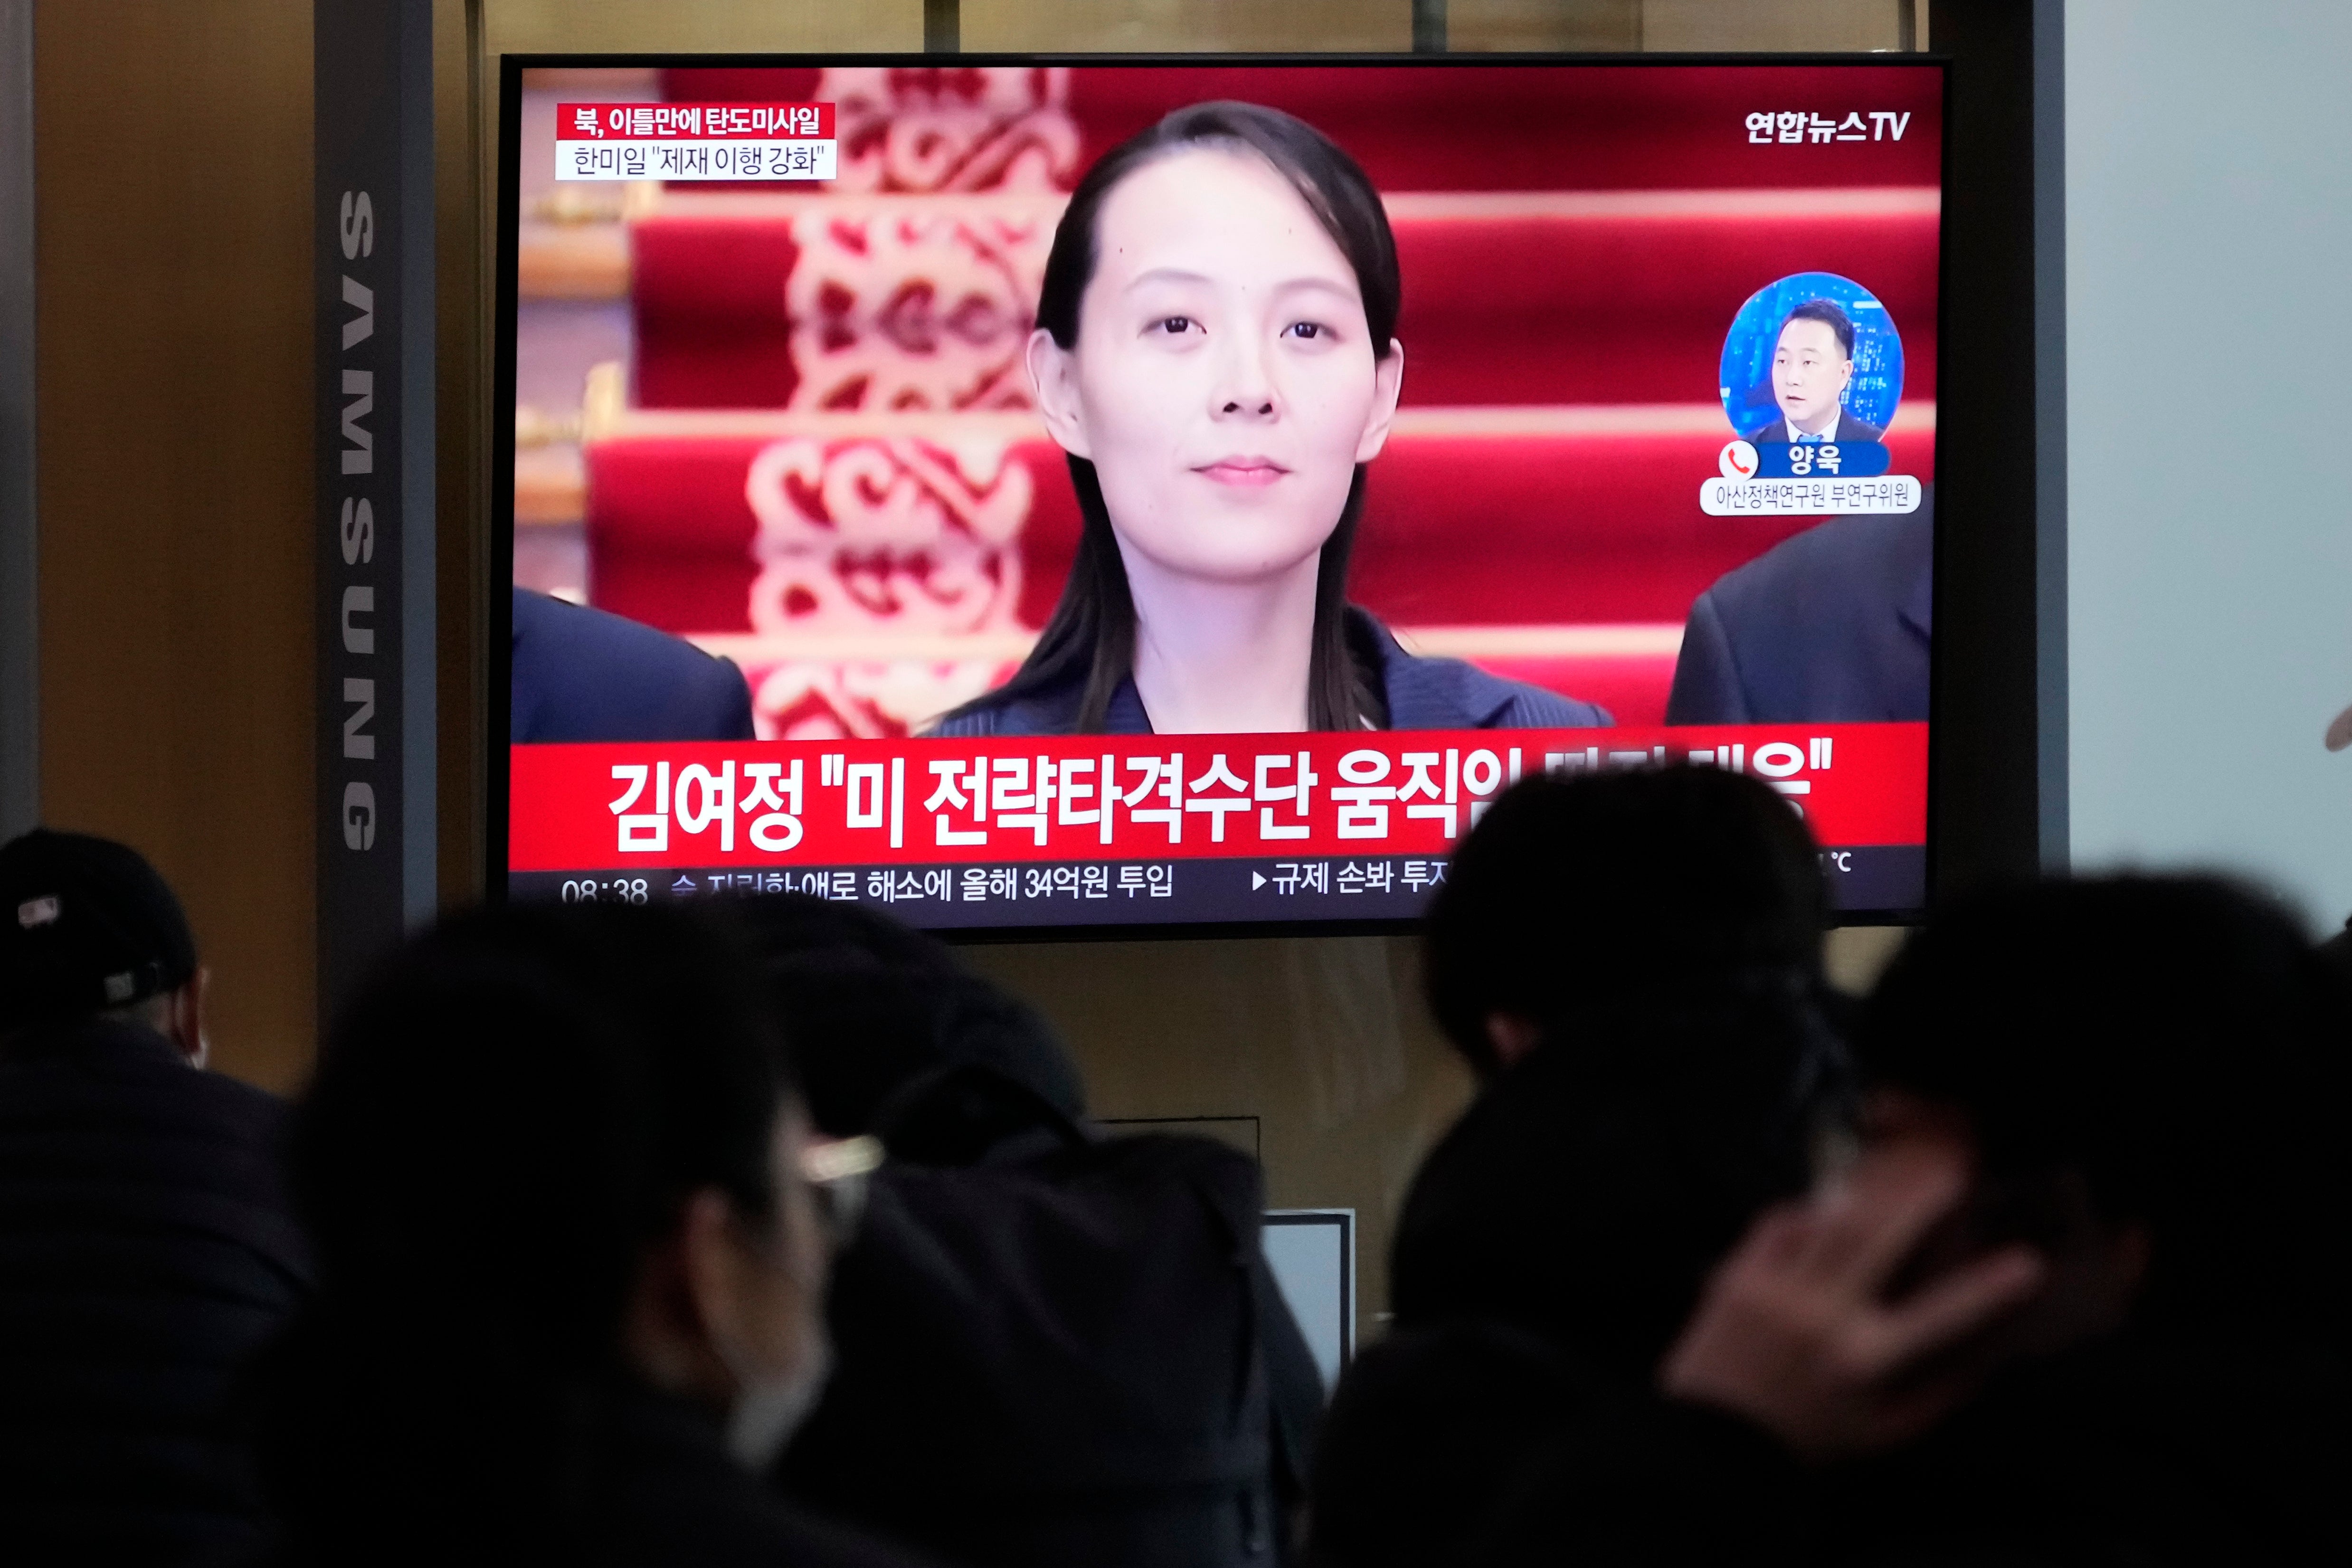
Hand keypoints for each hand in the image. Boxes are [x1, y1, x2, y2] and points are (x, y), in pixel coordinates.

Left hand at [1659, 1139, 2044, 1461]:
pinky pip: (1777, 1223)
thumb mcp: (1882, 1432)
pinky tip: (1827, 1204)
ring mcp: (1776, 1291)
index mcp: (1865, 1360)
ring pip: (1829, 1220)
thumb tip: (1986, 1357)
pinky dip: (1805, 1208)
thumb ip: (1936, 1394)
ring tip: (1897, 1169)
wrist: (1714, 1440)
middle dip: (1920, 1199)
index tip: (2028, 1261)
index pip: (1941, 1316)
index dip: (1989, 1288)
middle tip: (1951, 1172)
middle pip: (1878, 1237)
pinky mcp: (1736, 1277)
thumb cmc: (1806, 1437)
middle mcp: (1822, 1317)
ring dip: (1868, 1189)